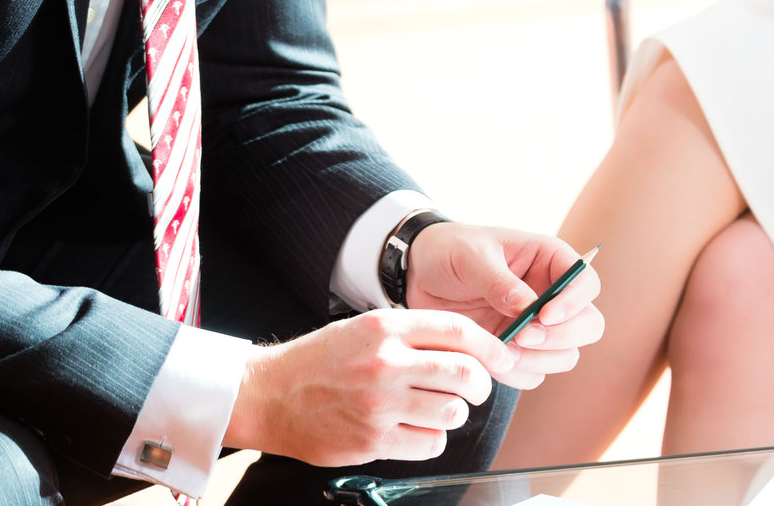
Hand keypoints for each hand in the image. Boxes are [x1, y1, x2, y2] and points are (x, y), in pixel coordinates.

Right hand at [225, 308, 511, 465]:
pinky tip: (417, 430)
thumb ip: (416, 333)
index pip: (459, 331)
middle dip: (482, 385)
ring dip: (455, 414)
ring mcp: (378, 405)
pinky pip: (430, 444)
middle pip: (465, 374)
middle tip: (476, 389)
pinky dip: (432, 440)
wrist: (268, 394)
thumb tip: (473, 346)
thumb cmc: (324, 359)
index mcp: (387, 329)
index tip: (505, 357)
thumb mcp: (369, 328)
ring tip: (440, 410)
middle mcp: (385, 364)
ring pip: (452, 412)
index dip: (492, 345)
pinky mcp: (371, 441)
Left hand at [406, 223, 605, 388]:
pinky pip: (533, 375)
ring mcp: (536, 327)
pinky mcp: (515, 351)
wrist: (418, 274)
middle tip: (522, 338)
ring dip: (539, 360)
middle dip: (560, 337)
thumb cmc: (449, 251)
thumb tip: (528, 309)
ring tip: (503, 350)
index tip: (544, 316)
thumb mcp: (471, 256)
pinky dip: (516, 374)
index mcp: (550, 261)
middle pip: (588, 325)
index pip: (587, 284)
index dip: (575, 303)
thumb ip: (499, 281)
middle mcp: (551, 296)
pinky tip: (490, 361)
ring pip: (565, 355)